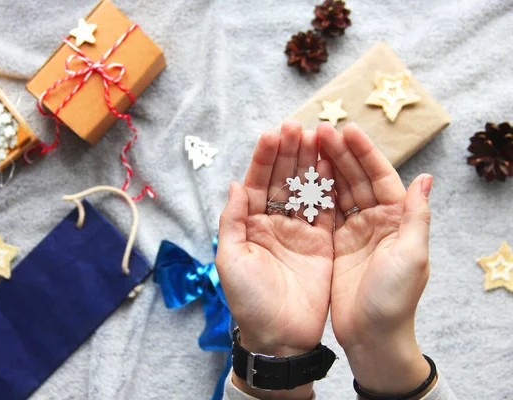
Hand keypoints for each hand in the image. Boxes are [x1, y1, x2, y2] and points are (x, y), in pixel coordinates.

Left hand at [216, 120, 334, 398]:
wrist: (280, 337)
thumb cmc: (248, 301)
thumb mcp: (231, 260)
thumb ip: (232, 220)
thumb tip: (236, 183)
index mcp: (250, 225)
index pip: (257, 183)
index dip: (264, 158)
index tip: (273, 133)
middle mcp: (274, 223)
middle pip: (282, 180)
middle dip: (288, 153)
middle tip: (297, 126)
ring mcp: (299, 231)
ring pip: (305, 189)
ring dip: (310, 164)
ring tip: (316, 137)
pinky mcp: (322, 243)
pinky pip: (327, 210)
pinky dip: (329, 187)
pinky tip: (332, 165)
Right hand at [318, 122, 432, 394]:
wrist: (373, 336)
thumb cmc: (395, 299)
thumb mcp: (412, 256)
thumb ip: (417, 216)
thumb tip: (426, 177)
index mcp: (397, 219)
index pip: (381, 177)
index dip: (364, 153)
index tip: (347, 130)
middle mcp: (376, 221)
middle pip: (356, 179)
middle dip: (339, 153)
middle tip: (318, 130)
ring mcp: (353, 231)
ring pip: (337, 191)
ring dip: (324, 168)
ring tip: (306, 145)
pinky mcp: (333, 244)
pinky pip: (322, 212)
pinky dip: (312, 193)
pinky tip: (300, 176)